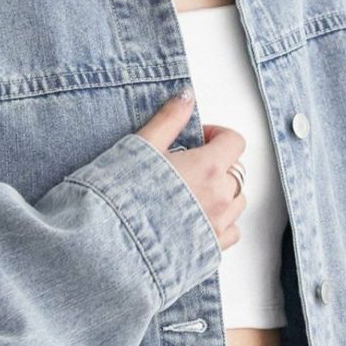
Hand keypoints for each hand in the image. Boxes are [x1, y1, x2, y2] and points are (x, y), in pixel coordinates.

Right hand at [135, 92, 246, 250]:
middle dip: (217, 166)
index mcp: (207, 167)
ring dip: (221, 194)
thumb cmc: (122, 195)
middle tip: (186, 168)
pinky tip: (196, 220)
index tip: (198, 139)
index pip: (234, 142)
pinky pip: (230, 232)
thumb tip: (186, 96)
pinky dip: (220, 224)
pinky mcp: (209, 249)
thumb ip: (170, 119)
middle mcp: (219, 197)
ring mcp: (217, 225)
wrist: (109, 242)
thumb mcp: (143, 146)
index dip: (217, 136)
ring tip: (190, 195)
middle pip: (236, 172)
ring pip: (236, 203)